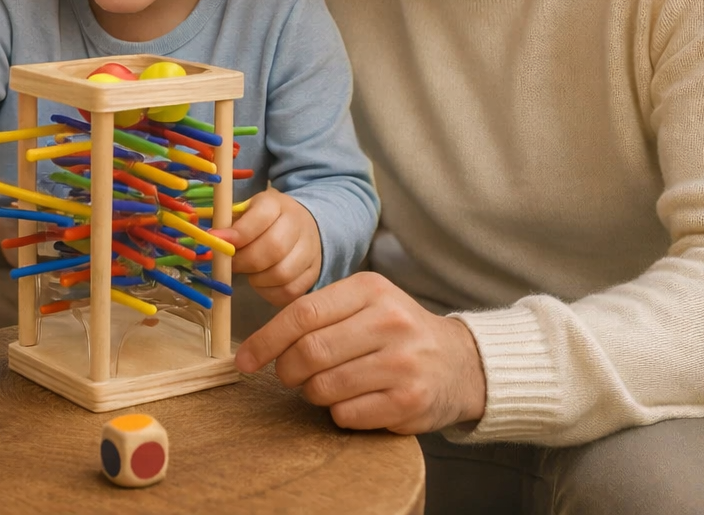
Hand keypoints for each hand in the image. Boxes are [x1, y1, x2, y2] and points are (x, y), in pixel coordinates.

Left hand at [213, 188, 321, 305]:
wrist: (302, 224)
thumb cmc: (264, 220)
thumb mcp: (247, 211)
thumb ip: (230, 223)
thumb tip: (211, 240)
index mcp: (278, 204)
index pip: (261, 216)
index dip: (238, 233)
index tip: (217, 240)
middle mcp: (299, 224)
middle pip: (273, 248)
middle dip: (245, 261)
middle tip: (230, 264)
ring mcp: (310, 249)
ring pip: (282, 274)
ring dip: (257, 279)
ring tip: (249, 273)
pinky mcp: (314, 272)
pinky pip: (290, 291)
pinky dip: (270, 293)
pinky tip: (262, 283)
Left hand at [234, 271, 486, 433]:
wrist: (458, 361)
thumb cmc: (395, 330)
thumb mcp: (364, 302)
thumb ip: (318, 312)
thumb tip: (259, 341)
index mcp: (370, 289)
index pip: (302, 313)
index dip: (266, 340)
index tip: (244, 360)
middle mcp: (389, 321)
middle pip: (309, 352)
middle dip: (288, 370)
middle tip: (291, 375)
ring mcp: (402, 362)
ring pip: (324, 387)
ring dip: (313, 393)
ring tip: (327, 385)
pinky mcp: (410, 401)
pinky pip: (347, 414)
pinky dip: (338, 412)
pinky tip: (354, 400)